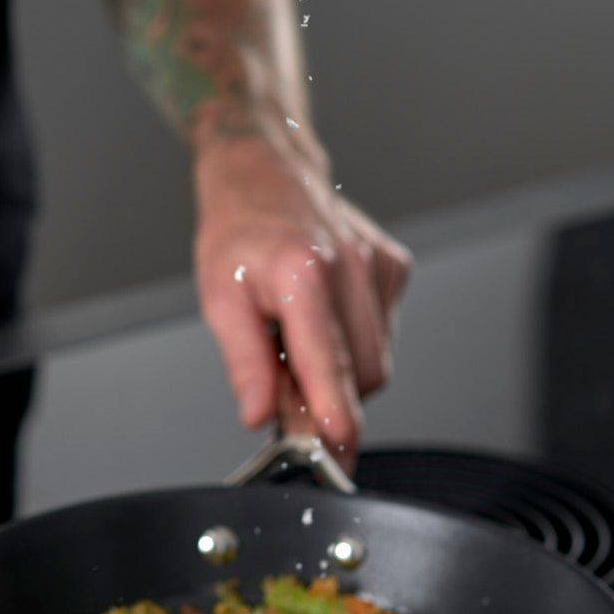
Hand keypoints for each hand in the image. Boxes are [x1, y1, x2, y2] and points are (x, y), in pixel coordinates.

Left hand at [193, 133, 411, 466]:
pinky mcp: (394, 267)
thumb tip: (259, 415)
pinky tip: (324, 318)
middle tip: (288, 393)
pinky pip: (385, 334)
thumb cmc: (239, 233)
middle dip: (330, 398)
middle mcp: (350, 265)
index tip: (338, 441)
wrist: (265, 173)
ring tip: (297, 341)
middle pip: (362, 373)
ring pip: (379, 360)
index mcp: (302, 272)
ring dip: (342, 372)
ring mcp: (378, 265)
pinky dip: (356, 344)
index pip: (326, 357)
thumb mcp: (219, 298)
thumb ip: (244, 361)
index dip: (334, 406)